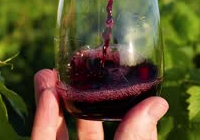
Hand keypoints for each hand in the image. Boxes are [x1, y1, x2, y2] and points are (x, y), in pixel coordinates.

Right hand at [31, 69, 168, 139]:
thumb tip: (158, 103)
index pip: (121, 132)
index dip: (118, 104)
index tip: (116, 77)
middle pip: (85, 126)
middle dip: (79, 94)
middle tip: (76, 68)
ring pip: (56, 131)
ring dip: (52, 98)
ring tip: (49, 70)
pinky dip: (41, 117)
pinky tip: (45, 92)